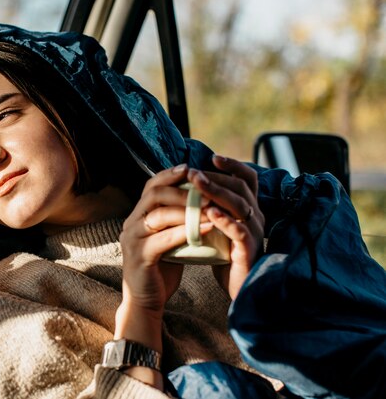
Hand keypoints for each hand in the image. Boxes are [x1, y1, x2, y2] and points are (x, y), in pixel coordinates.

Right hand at [117, 164, 198, 387]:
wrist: (145, 301)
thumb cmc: (161, 269)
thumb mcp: (167, 238)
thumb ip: (176, 221)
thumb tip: (200, 199)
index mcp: (137, 216)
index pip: (150, 186)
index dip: (170, 174)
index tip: (190, 168)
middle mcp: (131, 224)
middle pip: (153, 194)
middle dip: (181, 188)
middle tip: (205, 187)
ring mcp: (133, 240)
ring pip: (158, 214)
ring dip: (187, 209)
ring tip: (210, 206)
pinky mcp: (139, 257)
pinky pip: (163, 238)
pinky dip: (186, 231)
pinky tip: (206, 227)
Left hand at [187, 155, 263, 298]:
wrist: (239, 287)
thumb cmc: (225, 254)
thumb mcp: (220, 225)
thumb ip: (213, 206)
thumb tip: (191, 184)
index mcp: (250, 208)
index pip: (247, 179)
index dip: (233, 166)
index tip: (213, 158)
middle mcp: (256, 216)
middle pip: (240, 188)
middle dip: (215, 177)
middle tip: (193, 172)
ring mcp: (254, 233)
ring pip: (240, 206)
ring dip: (217, 193)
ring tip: (197, 184)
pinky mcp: (248, 251)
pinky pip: (240, 232)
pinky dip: (225, 221)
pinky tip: (210, 214)